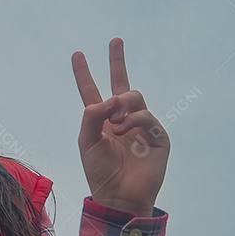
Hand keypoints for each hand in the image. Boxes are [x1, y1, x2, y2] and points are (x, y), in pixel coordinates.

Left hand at [70, 38, 168, 215]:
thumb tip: (111, 98)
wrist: (119, 195)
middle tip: (115, 40)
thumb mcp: (86, 140)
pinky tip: (124, 130)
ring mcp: (141, 125)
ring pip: (133, 95)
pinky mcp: (157, 135)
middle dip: (117, 60)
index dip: (83, 73)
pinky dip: (132, 119)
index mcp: (101, 120)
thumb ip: (92, 115)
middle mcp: (121, 119)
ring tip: (115, 124)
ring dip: (121, 105)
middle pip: (121, 83)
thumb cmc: (100, 171)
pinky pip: (145, 114)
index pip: (91, 91)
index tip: (77, 54)